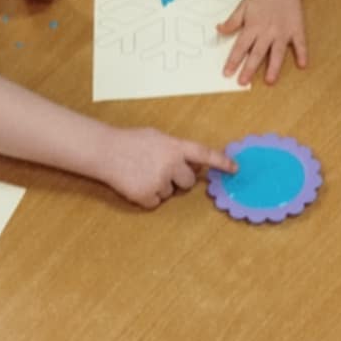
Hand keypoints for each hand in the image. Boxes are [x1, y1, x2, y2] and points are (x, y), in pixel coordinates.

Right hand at [100, 127, 234, 209]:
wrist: (104, 151)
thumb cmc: (130, 142)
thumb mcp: (157, 138)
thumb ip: (176, 149)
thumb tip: (195, 163)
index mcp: (174, 147)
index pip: (204, 154)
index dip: (221, 162)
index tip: (235, 169)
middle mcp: (170, 164)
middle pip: (188, 182)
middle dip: (178, 180)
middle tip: (159, 171)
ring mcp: (159, 181)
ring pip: (169, 193)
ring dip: (159, 187)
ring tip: (140, 173)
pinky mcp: (146, 196)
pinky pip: (155, 203)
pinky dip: (146, 197)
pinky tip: (134, 183)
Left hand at [217, 0, 306, 85]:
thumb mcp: (243, 6)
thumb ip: (232, 21)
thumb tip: (219, 30)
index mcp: (253, 26)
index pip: (240, 47)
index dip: (233, 60)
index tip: (227, 73)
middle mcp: (267, 32)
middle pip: (257, 53)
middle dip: (249, 69)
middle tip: (243, 82)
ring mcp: (283, 32)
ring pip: (277, 52)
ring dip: (274, 67)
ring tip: (270, 80)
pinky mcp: (296, 29)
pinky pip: (300, 43)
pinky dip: (302, 54)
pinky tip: (302, 65)